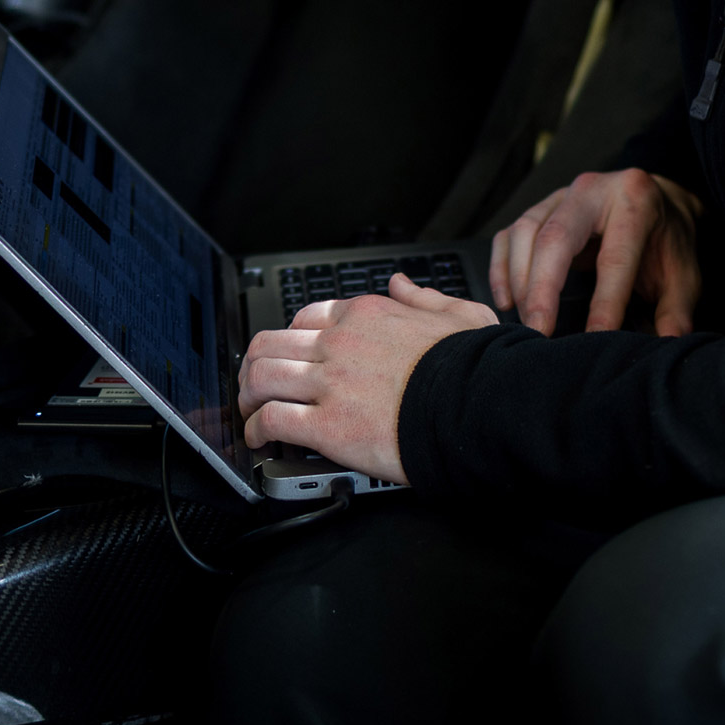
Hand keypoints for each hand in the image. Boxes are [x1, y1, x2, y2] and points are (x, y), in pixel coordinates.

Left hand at [237, 275, 496, 481]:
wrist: (477, 403)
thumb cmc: (474, 365)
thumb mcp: (458, 312)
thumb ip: (424, 297)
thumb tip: (402, 284)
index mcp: (367, 315)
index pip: (307, 317)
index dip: (290, 339)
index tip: (289, 356)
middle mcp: (340, 343)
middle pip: (271, 343)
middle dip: (254, 364)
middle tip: (254, 384)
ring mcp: (329, 382)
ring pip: (261, 377)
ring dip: (247, 396)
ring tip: (249, 413)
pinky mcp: (326, 425)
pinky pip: (272, 421)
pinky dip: (256, 431)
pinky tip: (258, 440)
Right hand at [490, 169, 700, 338]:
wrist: (659, 201)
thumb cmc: (667, 239)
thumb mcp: (685, 272)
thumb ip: (677, 309)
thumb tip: (669, 344)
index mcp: (635, 201)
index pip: (614, 257)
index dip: (604, 303)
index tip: (595, 340)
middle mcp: (593, 189)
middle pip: (556, 237)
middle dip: (542, 289)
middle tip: (538, 332)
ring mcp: (562, 195)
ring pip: (526, 233)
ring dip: (519, 281)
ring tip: (526, 322)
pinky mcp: (541, 207)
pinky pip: (510, 234)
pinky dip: (502, 268)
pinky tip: (507, 301)